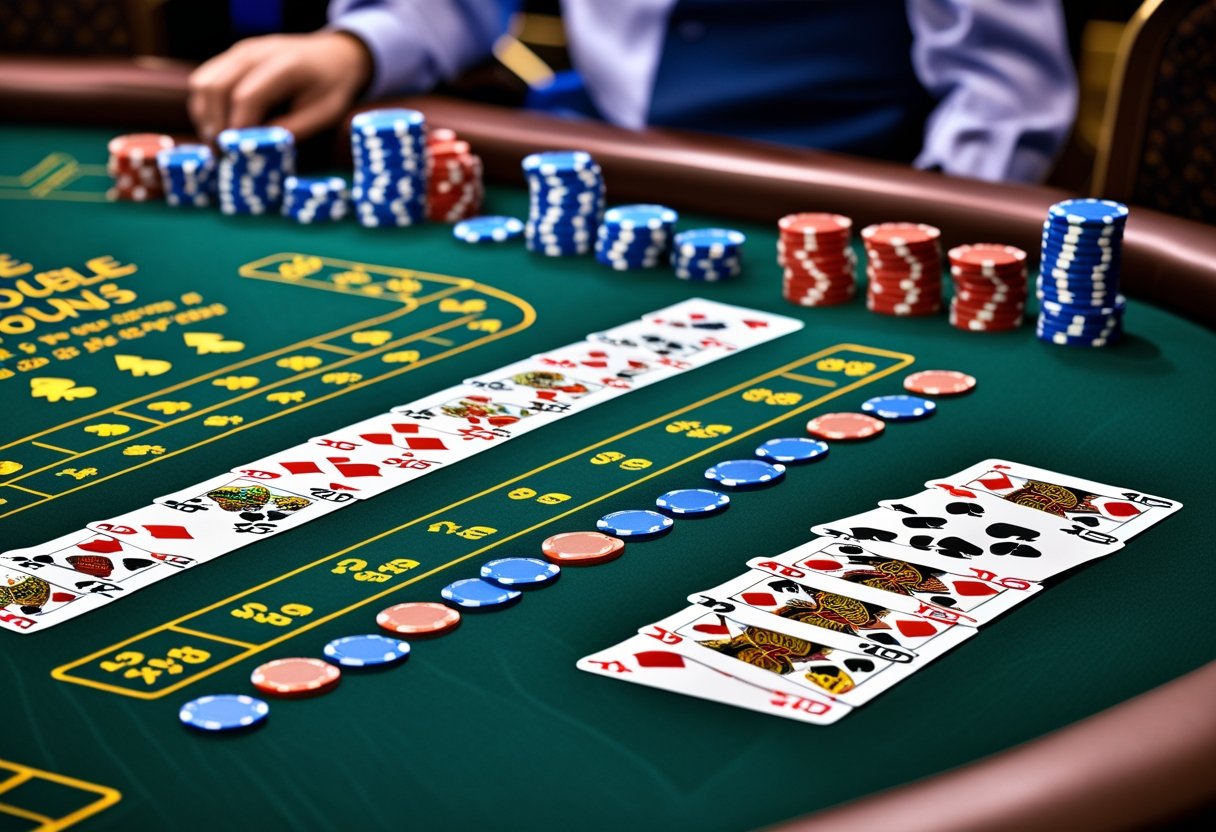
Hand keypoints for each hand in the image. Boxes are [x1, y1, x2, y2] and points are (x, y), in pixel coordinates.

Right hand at [188, 31, 372, 141]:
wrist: (333, 54)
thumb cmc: (332, 87)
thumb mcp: (325, 113)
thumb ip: (293, 129)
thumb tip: (257, 146)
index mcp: (284, 65)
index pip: (246, 97)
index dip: (237, 128)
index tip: (236, 155)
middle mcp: (255, 52)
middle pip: (216, 88)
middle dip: (215, 126)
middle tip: (222, 156)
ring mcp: (240, 51)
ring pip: (203, 83)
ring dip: (205, 117)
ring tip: (218, 144)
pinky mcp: (232, 56)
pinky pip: (205, 79)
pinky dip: (205, 105)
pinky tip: (218, 126)